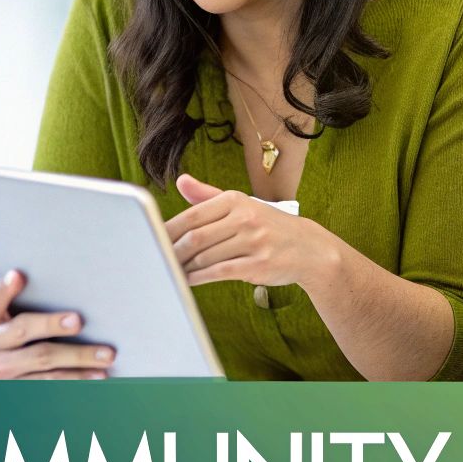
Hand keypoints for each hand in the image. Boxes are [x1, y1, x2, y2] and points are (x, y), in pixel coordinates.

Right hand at [0, 270, 114, 379]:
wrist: (8, 371)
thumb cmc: (18, 334)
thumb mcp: (11, 316)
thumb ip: (18, 297)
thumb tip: (24, 275)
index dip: (5, 289)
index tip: (20, 276)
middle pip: (23, 332)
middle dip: (52, 325)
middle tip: (78, 321)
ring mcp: (4, 374)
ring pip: (44, 365)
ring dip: (78, 359)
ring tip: (106, 356)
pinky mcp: (21, 391)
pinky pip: (53, 386)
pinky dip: (78, 380)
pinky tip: (98, 375)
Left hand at [166, 174, 339, 288]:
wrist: (310, 250)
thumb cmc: (270, 227)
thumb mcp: (243, 206)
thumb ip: (209, 196)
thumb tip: (181, 182)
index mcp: (236, 200)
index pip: (193, 214)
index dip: (168, 229)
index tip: (152, 238)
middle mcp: (245, 218)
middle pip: (195, 237)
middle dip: (172, 251)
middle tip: (157, 259)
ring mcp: (253, 242)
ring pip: (205, 257)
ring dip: (184, 267)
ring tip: (171, 270)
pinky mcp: (258, 265)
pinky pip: (219, 272)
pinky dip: (199, 278)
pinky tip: (188, 280)